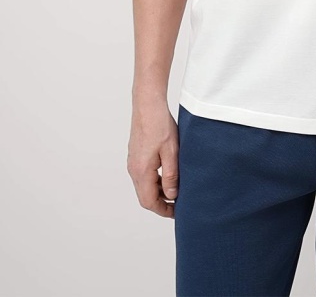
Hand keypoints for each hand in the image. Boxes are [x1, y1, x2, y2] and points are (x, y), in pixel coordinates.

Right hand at [127, 100, 178, 217]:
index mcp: (141, 172)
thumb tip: (172, 195)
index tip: (177, 213)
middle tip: (179, 203)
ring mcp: (133, 162)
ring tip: (176, 189)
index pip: (149, 202)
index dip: (163, 210)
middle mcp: (133, 169)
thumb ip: (171, 176)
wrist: (147, 105)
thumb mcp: (172, 152)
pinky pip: (143, 175)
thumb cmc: (160, 125)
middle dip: (162, 203)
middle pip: (145, 196)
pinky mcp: (135, 155)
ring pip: (144, 186)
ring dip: (158, 191)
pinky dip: (154, 181)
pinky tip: (167, 175)